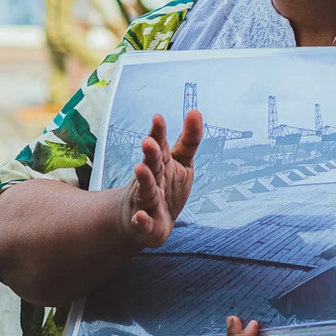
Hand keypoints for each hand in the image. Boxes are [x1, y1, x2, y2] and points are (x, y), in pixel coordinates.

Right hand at [118, 109, 203, 248]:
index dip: (159, 133)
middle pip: (151, 165)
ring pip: (145, 190)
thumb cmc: (165, 186)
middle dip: (150, 154)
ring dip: (143, 180)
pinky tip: (140, 217)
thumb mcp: (181, 162)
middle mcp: (151, 179)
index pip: (160, 145)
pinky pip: (142, 222)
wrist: (145, 221)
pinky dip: (141, 220)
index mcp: (160, 163)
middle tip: (149, 142)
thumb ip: (189, 140)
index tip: (158, 118)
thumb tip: (195, 111)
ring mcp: (146, 201)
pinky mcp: (145, 224)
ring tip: (140, 169)